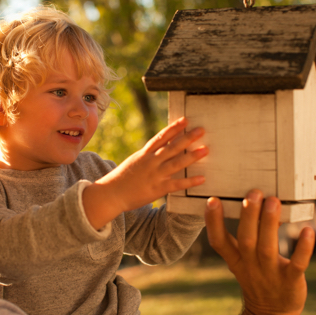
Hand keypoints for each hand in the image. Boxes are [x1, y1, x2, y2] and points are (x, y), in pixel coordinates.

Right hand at [83, 117, 207, 228]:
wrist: (110, 194)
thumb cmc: (121, 179)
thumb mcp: (134, 162)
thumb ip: (147, 156)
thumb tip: (160, 149)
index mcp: (144, 154)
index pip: (161, 137)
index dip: (174, 128)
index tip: (185, 120)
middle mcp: (150, 162)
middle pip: (172, 147)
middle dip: (187, 138)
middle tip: (201, 130)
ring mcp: (154, 175)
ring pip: (176, 163)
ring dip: (192, 156)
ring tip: (205, 150)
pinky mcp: (157, 189)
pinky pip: (176, 184)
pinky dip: (189, 181)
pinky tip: (202, 178)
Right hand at [204, 190, 314, 314]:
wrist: (272, 314)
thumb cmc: (257, 278)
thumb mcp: (240, 262)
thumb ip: (241, 237)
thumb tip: (245, 203)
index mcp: (236, 260)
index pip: (219, 241)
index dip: (213, 222)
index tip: (212, 200)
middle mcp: (250, 266)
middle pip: (246, 240)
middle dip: (248, 216)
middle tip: (253, 193)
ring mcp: (271, 274)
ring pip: (268, 248)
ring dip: (269, 224)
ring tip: (273, 201)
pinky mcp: (291, 281)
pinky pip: (297, 264)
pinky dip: (303, 248)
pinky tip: (308, 231)